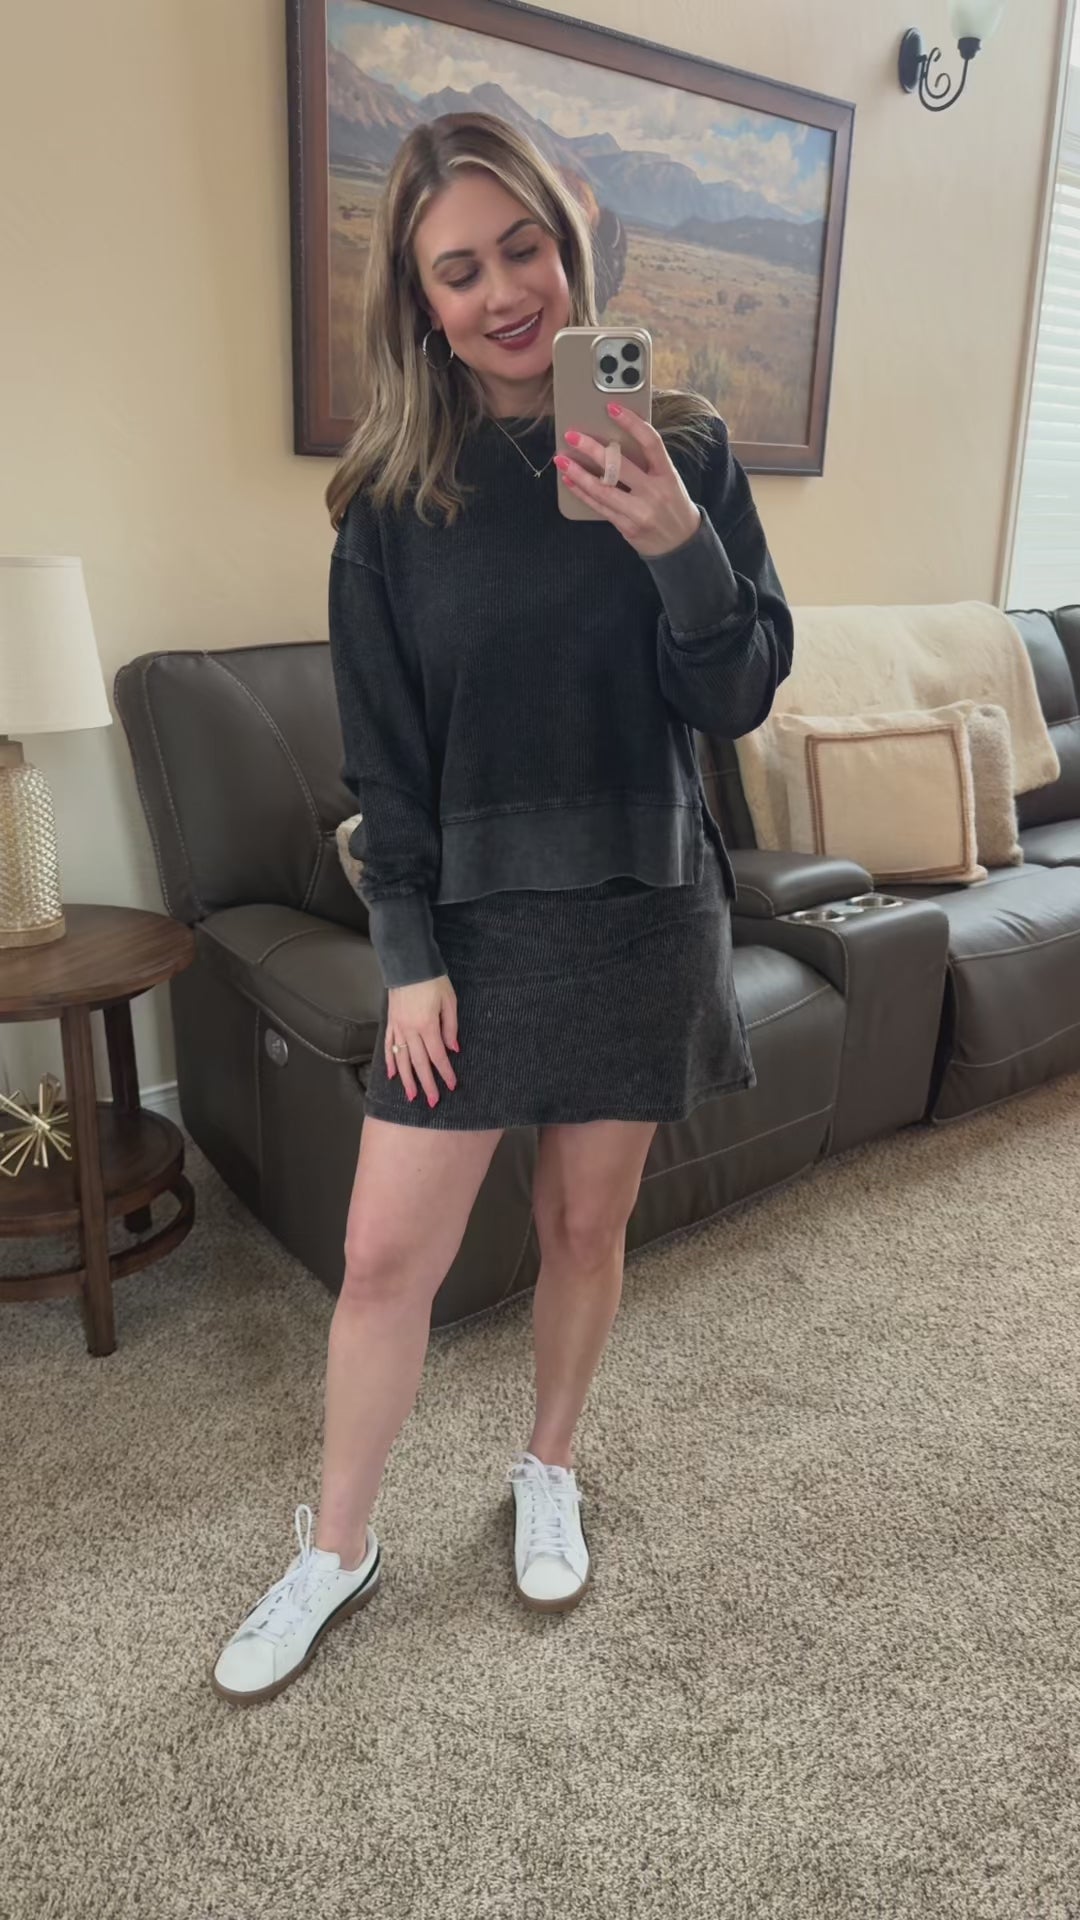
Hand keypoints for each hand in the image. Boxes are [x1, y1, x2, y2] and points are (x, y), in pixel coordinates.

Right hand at [386, 975, 458, 1107]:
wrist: (408, 963)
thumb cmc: (433, 980)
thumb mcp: (450, 1001)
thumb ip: (451, 1026)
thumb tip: (452, 1048)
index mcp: (428, 1026)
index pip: (438, 1056)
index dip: (445, 1072)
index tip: (452, 1085)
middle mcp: (411, 1030)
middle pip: (419, 1063)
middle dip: (426, 1084)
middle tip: (432, 1101)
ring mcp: (398, 1027)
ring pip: (401, 1059)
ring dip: (407, 1079)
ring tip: (411, 1095)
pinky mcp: (391, 1022)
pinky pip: (389, 1045)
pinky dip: (390, 1061)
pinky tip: (391, 1074)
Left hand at [554, 403, 701, 558]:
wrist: (681, 543)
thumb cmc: (672, 504)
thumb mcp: (669, 479)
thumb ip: (648, 463)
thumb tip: (615, 440)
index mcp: (668, 474)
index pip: (651, 442)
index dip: (631, 423)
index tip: (612, 408)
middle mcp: (654, 492)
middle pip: (619, 466)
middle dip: (592, 449)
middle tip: (572, 436)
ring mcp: (640, 512)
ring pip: (603, 489)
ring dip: (579, 473)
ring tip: (562, 459)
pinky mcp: (627, 527)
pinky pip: (599, 507)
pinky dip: (581, 492)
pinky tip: (570, 480)